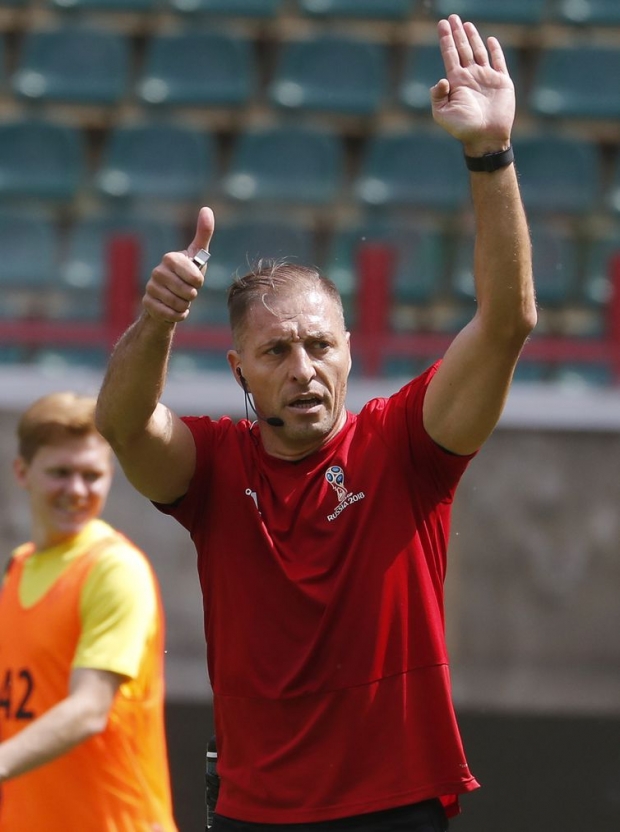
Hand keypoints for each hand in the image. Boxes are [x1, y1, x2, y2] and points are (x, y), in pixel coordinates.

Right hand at [143, 206, 214, 323]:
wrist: (169, 300)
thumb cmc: (186, 276)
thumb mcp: (198, 256)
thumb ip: (203, 234)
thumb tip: (206, 209)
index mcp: (170, 258)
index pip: (195, 276)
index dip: (199, 281)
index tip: (196, 279)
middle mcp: (157, 271)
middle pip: (189, 292)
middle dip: (192, 296)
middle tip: (188, 291)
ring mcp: (150, 288)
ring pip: (180, 304)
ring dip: (185, 306)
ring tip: (180, 300)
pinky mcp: (147, 304)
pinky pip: (170, 314)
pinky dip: (178, 315)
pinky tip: (175, 310)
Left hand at [431, 15, 514, 155]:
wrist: (486, 138)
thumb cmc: (463, 129)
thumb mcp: (442, 114)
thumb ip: (437, 96)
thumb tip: (441, 80)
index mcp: (457, 82)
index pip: (450, 55)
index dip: (446, 39)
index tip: (442, 24)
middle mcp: (470, 77)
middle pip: (462, 49)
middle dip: (457, 33)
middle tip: (453, 17)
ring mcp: (486, 78)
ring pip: (478, 52)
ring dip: (472, 38)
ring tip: (466, 24)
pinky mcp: (501, 82)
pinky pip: (498, 62)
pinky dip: (494, 50)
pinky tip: (490, 40)